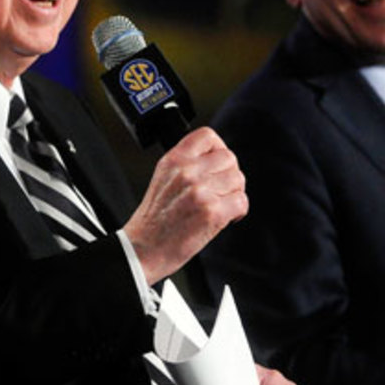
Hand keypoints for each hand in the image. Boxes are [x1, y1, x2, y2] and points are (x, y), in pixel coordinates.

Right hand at [122, 127, 247, 283]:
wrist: (143, 249)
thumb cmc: (153, 220)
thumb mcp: (162, 178)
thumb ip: (186, 164)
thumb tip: (216, 159)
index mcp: (173, 160)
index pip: (207, 135)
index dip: (219, 148)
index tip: (218, 163)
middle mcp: (187, 172)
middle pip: (229, 159)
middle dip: (230, 175)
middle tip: (221, 190)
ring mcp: (200, 191)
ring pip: (238, 180)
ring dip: (234, 194)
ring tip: (220, 205)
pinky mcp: (212, 212)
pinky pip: (241, 202)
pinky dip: (238, 212)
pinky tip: (225, 218)